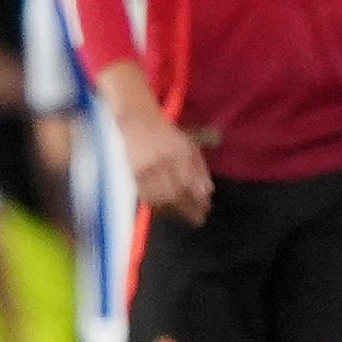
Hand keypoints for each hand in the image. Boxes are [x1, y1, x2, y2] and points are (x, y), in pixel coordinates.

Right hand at [119, 105, 212, 223]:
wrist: (136, 121)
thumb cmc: (165, 134)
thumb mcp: (188, 145)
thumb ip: (200, 168)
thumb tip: (208, 192)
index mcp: (181, 152)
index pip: (192, 182)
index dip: (200, 199)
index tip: (206, 210)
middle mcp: (164, 160)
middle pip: (177, 192)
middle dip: (189, 209)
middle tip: (198, 219)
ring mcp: (147, 167)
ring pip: (162, 197)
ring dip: (173, 210)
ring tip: (182, 214)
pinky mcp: (134, 173)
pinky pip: (146, 195)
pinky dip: (157, 204)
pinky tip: (164, 208)